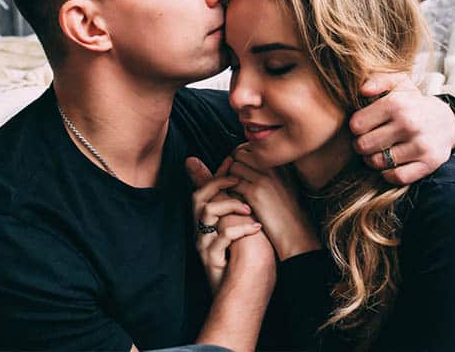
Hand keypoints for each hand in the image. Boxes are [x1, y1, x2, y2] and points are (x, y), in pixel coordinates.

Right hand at [187, 156, 272, 293]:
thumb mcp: (242, 227)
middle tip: (238, 181)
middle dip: (218, 183)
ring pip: (207, 211)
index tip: (231, 161)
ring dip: (230, 205)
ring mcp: (204, 245)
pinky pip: (222, 235)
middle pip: (198, 196)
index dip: (216, 174)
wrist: (244, 293)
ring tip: (250, 211)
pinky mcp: (211, 259)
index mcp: (206, 223)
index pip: (203, 190)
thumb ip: (237, 205)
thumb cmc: (245, 259)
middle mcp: (201, 231)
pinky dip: (241, 228)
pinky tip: (256, 228)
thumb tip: (239, 181)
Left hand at [229, 145, 320, 260]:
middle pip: (240, 153)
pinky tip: (236, 199)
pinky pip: (232, 183)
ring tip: (234, 188)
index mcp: (279, 163)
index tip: (239, 166)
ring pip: (234, 167)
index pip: (251, 146)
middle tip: (232, 177)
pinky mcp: (254, 193)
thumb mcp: (286, 183)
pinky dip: (230, 190)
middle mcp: (272, 167)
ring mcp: (263, 178)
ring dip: (229, 177)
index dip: (241, 155)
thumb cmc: (290, 211)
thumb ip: (270, 169)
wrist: (295, 232)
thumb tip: (248, 159)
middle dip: (232, 164)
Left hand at [349, 72, 454, 184]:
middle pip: (364, 146)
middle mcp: (409, 124)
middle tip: (368, 142)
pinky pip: (397, 177)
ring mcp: (420, 145)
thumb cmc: (413, 103)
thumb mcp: (398, 84)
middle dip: (361, 145)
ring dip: (374, 160)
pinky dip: (389, 174)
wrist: (447, 121)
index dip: (356, 128)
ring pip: (378, 163)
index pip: (356, 125)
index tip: (363, 127)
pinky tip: (391, 164)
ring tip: (379, 152)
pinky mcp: (429, 163)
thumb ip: (377, 80)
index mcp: (397, 103)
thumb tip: (363, 91)